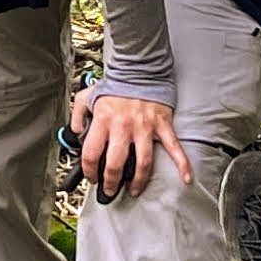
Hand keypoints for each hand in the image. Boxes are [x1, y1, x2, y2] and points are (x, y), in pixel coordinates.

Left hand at [70, 86, 189, 201]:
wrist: (138, 69)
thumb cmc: (114, 85)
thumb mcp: (87, 97)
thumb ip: (78, 115)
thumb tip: (74, 133)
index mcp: (103, 120)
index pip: (91, 153)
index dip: (89, 170)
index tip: (92, 178)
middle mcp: (123, 126)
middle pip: (115, 164)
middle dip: (111, 182)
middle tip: (110, 191)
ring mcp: (144, 127)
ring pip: (143, 162)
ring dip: (138, 181)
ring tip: (134, 190)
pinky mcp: (161, 125)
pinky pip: (173, 148)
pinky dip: (182, 164)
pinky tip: (186, 178)